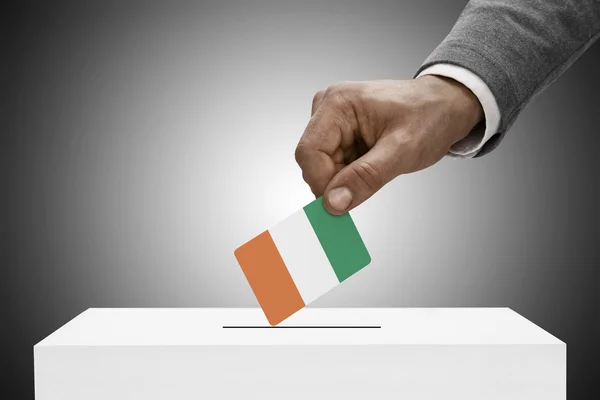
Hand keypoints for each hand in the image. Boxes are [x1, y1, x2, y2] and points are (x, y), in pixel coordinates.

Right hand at [294, 76, 483, 213]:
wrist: (446, 106)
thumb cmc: (430, 116)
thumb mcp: (402, 150)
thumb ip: (365, 177)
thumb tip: (333, 203)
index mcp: (338, 103)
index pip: (308, 152)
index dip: (321, 182)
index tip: (341, 204)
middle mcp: (328, 108)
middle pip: (313, 161)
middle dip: (338, 181)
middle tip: (371, 182)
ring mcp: (332, 120)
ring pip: (323, 167)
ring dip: (347, 178)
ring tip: (379, 165)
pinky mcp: (339, 132)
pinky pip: (334, 165)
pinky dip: (351, 174)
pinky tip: (374, 163)